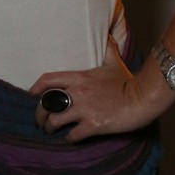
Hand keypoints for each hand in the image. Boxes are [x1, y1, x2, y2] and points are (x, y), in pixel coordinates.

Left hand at [30, 36, 174, 140]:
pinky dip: (69, 138)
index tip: (31, 95)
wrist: (143, 97)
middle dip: (39, 115)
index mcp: (78, 78)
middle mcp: (77, 93)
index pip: (47, 80)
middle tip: (40, 121)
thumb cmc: (128, 81)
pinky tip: (70, 139)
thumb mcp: (114, 62)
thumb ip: (108, 49)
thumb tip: (109, 35)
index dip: (35, 88)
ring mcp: (84, 110)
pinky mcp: (93, 125)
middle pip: (46, 104)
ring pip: (55, 121)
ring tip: (51, 131)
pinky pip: (73, 135)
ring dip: (50, 128)